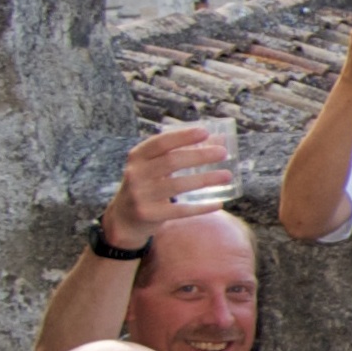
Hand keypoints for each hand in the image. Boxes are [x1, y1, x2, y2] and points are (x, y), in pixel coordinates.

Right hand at [103, 125, 234, 249]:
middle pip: (172, 161)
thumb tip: (220, 141)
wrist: (124, 218)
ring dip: (205, 179)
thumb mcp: (154, 166)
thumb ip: (179, 153)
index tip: (205, 132)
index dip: (183, 136)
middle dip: (200, 156)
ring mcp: (141, 195)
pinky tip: (218, 203)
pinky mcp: (150, 214)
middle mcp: (136, 174)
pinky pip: (180, 210)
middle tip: (223, 153)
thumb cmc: (147, 184)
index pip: (160, 143)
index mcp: (137, 157)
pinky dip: (201, 207)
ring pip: (178, 185)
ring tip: (227, 175)